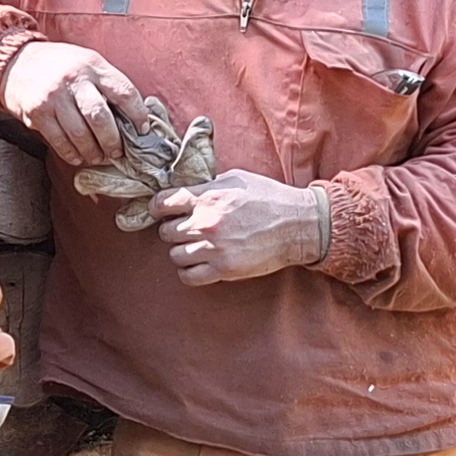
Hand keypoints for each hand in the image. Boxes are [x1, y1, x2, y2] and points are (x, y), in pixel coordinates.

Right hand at [0, 41, 145, 170]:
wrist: (16, 63)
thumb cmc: (59, 65)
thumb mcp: (86, 62)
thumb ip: (106, 84)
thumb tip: (130, 116)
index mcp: (92, 65)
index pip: (124, 92)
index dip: (138, 114)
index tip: (142, 129)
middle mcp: (73, 80)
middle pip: (100, 117)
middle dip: (113, 140)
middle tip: (118, 152)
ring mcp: (53, 98)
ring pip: (79, 134)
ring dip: (93, 151)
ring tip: (98, 156)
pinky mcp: (36, 113)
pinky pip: (59, 141)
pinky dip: (71, 154)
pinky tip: (78, 156)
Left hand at [152, 171, 330, 286]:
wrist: (298, 225)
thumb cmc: (269, 198)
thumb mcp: (235, 179)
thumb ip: (207, 186)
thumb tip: (185, 191)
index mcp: (207, 197)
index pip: (162, 203)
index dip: (157, 207)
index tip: (160, 211)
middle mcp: (206, 223)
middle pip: (165, 231)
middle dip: (172, 229)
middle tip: (185, 229)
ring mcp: (214, 248)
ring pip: (174, 255)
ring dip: (181, 251)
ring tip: (194, 247)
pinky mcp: (224, 269)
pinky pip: (188, 276)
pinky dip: (189, 271)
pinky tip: (199, 263)